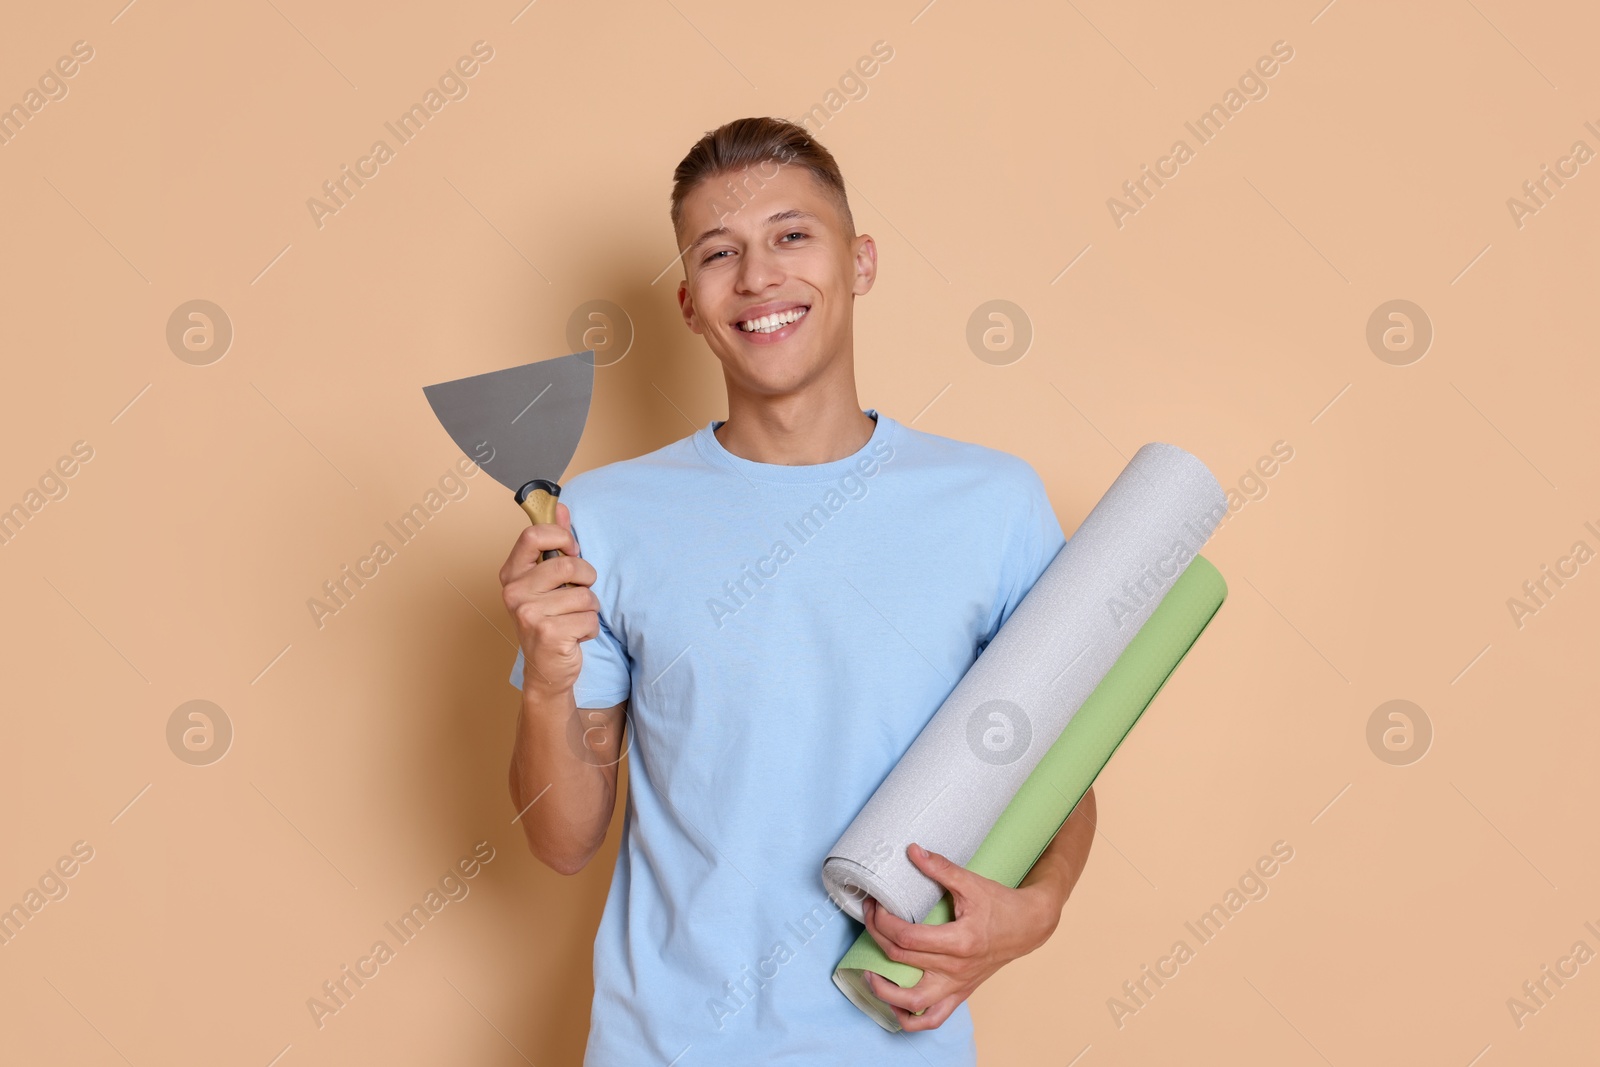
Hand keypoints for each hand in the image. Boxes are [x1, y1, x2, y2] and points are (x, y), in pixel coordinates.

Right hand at [498, 502, 600, 697]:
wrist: (546, 670)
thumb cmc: (549, 619)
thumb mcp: (547, 581)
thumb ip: (554, 543)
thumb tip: (561, 508)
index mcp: (512, 574)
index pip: (533, 535)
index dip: (561, 538)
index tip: (572, 550)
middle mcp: (514, 592)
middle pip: (567, 565)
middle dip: (586, 578)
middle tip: (580, 591)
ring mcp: (528, 614)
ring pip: (584, 595)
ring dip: (589, 608)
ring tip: (573, 619)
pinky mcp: (547, 634)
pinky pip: (589, 619)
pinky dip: (590, 629)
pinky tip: (574, 636)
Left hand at [860, 788, 1096, 1030]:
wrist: (1028, 927)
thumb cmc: (1001, 905)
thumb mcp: (972, 883)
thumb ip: (941, 869)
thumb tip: (912, 851)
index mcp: (959, 941)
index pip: (907, 938)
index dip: (882, 922)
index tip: (874, 905)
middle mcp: (956, 968)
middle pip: (902, 961)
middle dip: (876, 938)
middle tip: (867, 918)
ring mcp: (957, 985)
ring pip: (914, 1005)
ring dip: (885, 992)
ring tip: (868, 973)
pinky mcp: (959, 993)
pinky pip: (932, 1019)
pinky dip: (910, 1018)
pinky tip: (894, 1004)